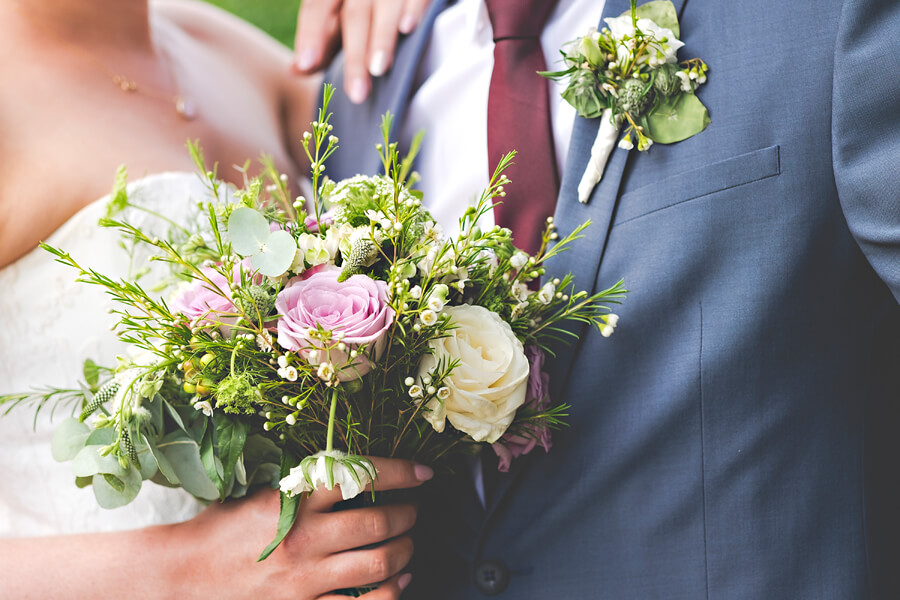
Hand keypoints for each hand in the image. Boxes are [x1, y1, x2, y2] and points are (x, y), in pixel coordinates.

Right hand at [173, 456, 432, 598]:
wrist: (181, 576)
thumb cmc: (220, 529)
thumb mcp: (262, 493)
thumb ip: (305, 484)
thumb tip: (354, 475)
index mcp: (293, 500)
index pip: (360, 476)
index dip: (401, 473)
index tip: (424, 474)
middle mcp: (303, 538)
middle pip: (378, 523)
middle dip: (407, 515)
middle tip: (413, 511)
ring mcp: (304, 579)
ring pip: (378, 565)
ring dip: (404, 552)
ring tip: (408, 544)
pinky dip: (390, 594)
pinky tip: (398, 583)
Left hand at [291, 0, 430, 102]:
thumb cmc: (365, 7)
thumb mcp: (338, 18)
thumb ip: (321, 43)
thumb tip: (295, 70)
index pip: (316, 7)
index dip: (311, 34)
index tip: (306, 64)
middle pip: (354, 16)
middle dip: (354, 56)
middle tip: (357, 94)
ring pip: (384, 7)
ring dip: (382, 39)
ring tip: (378, 69)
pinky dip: (413, 10)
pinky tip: (408, 29)